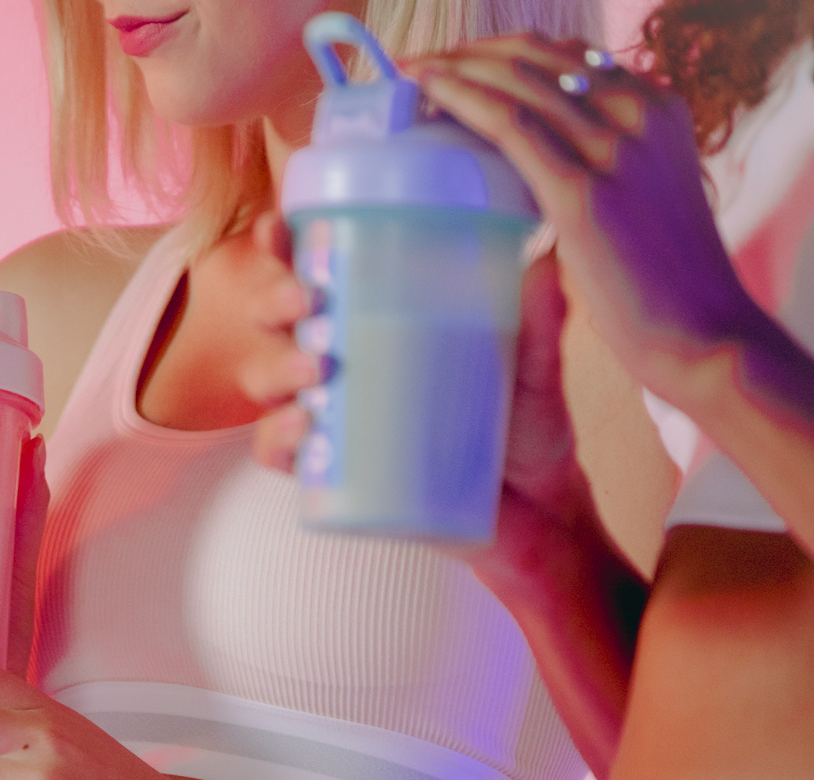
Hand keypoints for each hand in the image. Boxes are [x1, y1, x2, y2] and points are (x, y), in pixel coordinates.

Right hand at [239, 212, 605, 590]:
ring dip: (275, 368)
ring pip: (269, 383)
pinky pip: (283, 455)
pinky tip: (302, 427)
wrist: (538, 518)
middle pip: (277, 322)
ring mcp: (337, 420)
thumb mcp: (539, 371)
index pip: (318, 274)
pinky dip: (279, 440)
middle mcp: (346, 366)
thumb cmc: (530, 433)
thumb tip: (545, 257)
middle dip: (274, 302)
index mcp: (379, 323)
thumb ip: (540, 322)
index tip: (278, 227)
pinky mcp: (337, 474)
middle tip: (308, 301)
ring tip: (315, 368)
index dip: (283, 248)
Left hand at [409, 35, 769, 400]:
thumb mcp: (646, 196)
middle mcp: (641, 112)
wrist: (706, 333)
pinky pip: (510, 124)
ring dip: (455, 67)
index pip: (568, 57)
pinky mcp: (584, 191)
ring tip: (408, 74)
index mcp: (658, 107)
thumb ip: (607, 166)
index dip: (504, 52)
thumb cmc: (669, 282)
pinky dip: (462, 98)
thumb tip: (547, 163)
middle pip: (538, 55)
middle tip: (416, 64)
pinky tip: (428, 92)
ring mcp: (616, 148)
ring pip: (518, 79)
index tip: (456, 63)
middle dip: (468, 51)